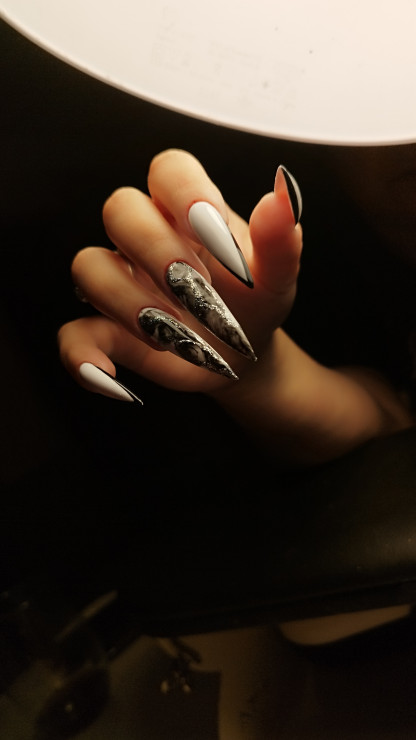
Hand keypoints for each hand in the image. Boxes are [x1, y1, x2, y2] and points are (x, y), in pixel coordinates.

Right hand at [58, 149, 301, 400]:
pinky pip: (72, 334)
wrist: (242, 357)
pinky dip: (83, 357)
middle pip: (120, 209)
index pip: (169, 169)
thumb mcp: (277, 278)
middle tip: (197, 292)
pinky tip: (113, 377)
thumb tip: (283, 193)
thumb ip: (280, 239)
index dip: (183, 190)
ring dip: (127, 302)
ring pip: (89, 266)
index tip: (210, 227)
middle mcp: (146, 239)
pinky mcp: (107, 330)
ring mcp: (121, 282)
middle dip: (156, 250)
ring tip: (175, 336)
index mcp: (189, 212)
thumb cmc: (254, 304)